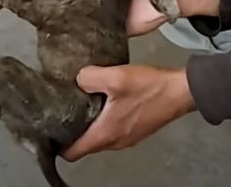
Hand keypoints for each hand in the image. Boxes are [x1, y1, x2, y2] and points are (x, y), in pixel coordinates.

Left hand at [60, 64, 194, 161]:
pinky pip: (112, 129)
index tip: (49, 127)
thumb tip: (78, 79)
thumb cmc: (149, 88)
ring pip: (99, 136)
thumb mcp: (115, 76)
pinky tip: (103, 100)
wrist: (181, 91)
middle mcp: (115, 141)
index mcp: (105, 134)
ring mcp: (127, 138)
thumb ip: (89, 78)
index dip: (58, 143)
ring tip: (81, 101)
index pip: (72, 153)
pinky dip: (103, 119)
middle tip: (62, 109)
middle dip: (72, 130)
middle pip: (85, 145)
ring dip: (89, 123)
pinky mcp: (136, 129)